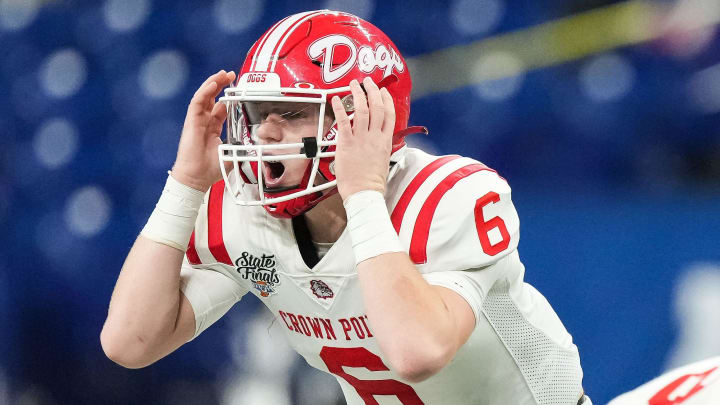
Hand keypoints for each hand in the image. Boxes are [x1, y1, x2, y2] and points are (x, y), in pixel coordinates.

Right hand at [171, 70, 235, 191]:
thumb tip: (257, 146)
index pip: (220, 108)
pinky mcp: (191, 121)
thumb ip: (242, 147)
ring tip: (223, 74)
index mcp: (213, 128)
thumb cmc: (210, 170)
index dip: (228, 98)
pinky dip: (205, 92)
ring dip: (213, 83)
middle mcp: (204, 122)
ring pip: (204, 96)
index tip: (238, 90)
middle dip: (221, 84)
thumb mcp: (232, 154)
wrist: (196, 177)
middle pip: (211, 97)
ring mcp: (197, 121)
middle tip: (231, 75)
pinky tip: (213, 84)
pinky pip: (197, 102)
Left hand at [331, 77, 395, 199]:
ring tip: (353, 84)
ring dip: (357, 94)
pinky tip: (336, 99)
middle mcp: (375, 136)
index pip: (389, 114)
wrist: (365, 193)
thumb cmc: (373, 182)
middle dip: (372, 91)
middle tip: (367, 81)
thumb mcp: (383, 161)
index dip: (386, 100)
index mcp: (386, 141)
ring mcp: (362, 139)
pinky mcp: (347, 143)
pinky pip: (344, 121)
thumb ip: (380, 148)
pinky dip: (339, 108)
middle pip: (377, 107)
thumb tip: (378, 143)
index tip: (383, 91)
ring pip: (362, 109)